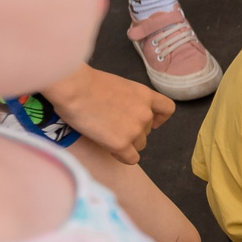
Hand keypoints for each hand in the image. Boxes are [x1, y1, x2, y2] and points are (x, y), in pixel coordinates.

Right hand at [39, 64, 173, 161]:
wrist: (74, 88)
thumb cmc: (86, 82)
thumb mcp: (118, 85)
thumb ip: (127, 99)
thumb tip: (122, 109)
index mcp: (145, 95)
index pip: (167, 109)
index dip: (160, 118)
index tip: (153, 122)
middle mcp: (145, 113)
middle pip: (147, 131)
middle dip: (134, 131)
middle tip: (114, 127)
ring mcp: (134, 129)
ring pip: (139, 145)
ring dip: (127, 144)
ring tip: (107, 136)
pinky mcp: (121, 144)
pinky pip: (131, 158)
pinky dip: (122, 156)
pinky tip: (111, 150)